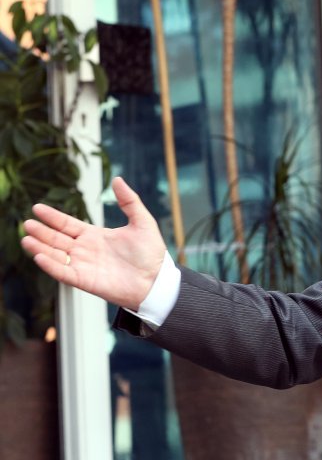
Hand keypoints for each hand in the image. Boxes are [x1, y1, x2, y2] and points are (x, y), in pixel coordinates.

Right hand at [21, 177, 167, 310]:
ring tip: (26, 238)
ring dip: (40, 248)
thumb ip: (129, 201)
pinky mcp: (85, 280)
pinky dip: (51, 265)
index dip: (53, 217)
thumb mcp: (142, 222)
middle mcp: (85, 250)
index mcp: (95, 235)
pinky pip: (63, 272)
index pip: (67, 224)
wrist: (157, 279)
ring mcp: (84, 265)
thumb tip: (118, 179)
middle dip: (42, 232)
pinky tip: (39, 257)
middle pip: (57, 239)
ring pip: (56, 255)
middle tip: (27, 223)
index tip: (37, 208)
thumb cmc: (151, 253)